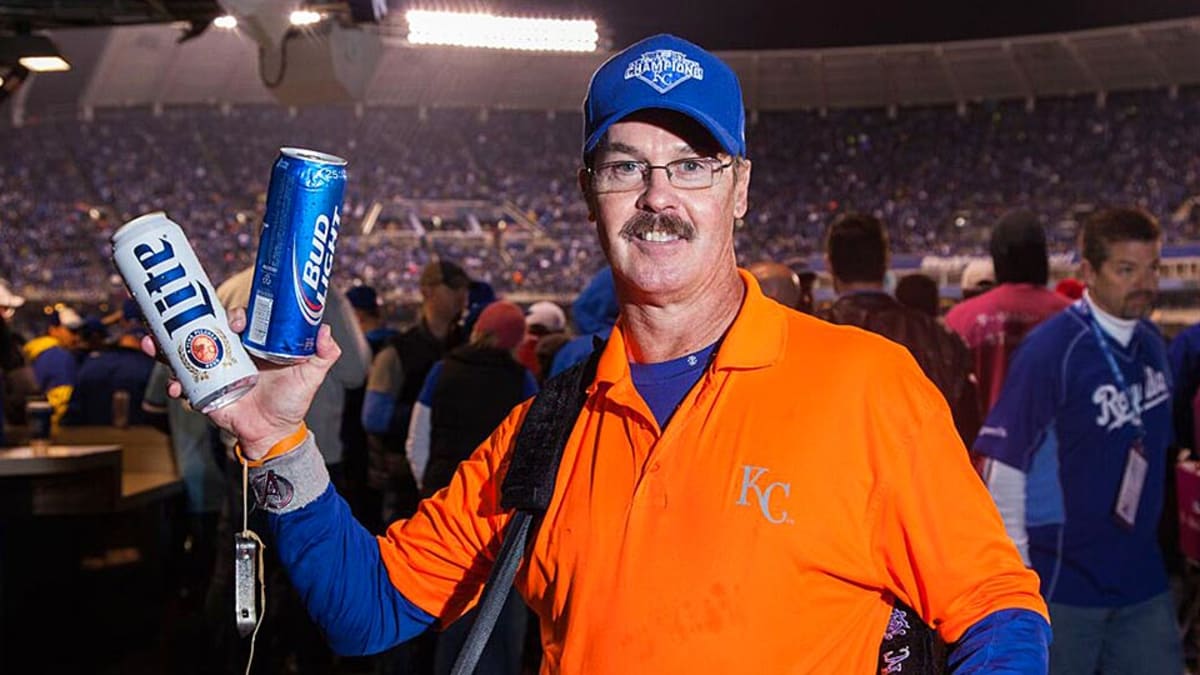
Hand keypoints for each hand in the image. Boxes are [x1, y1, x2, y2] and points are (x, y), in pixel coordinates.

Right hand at [141, 307, 341, 459]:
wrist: (275, 433)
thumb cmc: (292, 401)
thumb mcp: (310, 376)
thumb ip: (324, 354)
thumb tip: (325, 330)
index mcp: (252, 344)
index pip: (236, 320)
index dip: (232, 314)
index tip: (233, 320)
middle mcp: (230, 352)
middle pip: (202, 329)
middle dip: (180, 320)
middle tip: (166, 314)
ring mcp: (214, 370)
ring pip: (183, 352)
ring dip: (163, 347)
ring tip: (150, 344)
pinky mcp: (203, 391)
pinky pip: (182, 383)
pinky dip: (172, 383)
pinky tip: (172, 387)